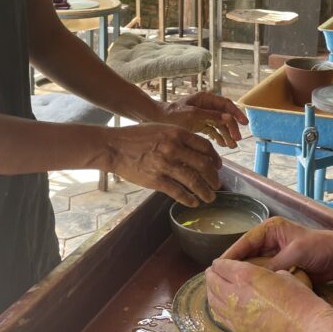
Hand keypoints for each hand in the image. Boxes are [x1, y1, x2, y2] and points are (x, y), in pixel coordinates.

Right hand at [103, 124, 221, 206]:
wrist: (114, 146)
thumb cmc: (136, 136)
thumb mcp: (161, 129)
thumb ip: (179, 137)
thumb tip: (197, 150)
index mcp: (177, 133)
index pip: (205, 147)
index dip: (215, 158)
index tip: (218, 166)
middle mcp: (174, 148)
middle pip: (204, 165)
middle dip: (213, 178)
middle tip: (217, 185)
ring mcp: (165, 165)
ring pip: (193, 181)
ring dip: (205, 191)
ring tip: (210, 198)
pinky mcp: (155, 180)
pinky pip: (177, 192)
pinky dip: (188, 199)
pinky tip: (193, 202)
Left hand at [156, 91, 248, 148]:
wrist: (157, 120)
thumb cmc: (173, 114)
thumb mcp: (193, 115)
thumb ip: (211, 116)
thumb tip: (229, 118)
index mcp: (206, 99)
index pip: (226, 105)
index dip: (237, 114)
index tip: (244, 124)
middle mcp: (206, 106)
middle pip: (224, 116)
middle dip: (231, 128)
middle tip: (236, 140)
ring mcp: (203, 116)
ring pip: (220, 125)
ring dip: (226, 134)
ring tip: (231, 146)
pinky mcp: (199, 124)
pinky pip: (213, 130)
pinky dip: (218, 137)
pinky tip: (222, 145)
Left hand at [205, 258, 332, 331]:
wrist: (304, 327)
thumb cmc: (298, 298)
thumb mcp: (282, 274)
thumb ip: (264, 274)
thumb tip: (261, 278)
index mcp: (246, 275)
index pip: (222, 266)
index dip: (219, 263)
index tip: (218, 263)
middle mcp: (235, 295)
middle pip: (213, 283)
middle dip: (210, 276)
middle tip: (211, 273)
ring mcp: (236, 316)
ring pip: (213, 301)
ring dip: (210, 292)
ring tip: (212, 288)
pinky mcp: (240, 331)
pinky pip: (222, 318)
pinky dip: (217, 309)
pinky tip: (220, 306)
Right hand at [219, 216, 332, 283]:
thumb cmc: (320, 248)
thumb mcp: (296, 252)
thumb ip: (275, 264)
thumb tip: (253, 277)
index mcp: (270, 230)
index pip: (244, 242)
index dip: (230, 256)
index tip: (216, 268)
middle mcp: (269, 241)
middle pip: (245, 256)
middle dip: (234, 269)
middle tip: (217, 283)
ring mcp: (275, 255)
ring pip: (253, 268)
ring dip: (244, 278)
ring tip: (228, 291)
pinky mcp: (280, 268)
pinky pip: (264, 277)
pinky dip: (257, 284)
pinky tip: (247, 295)